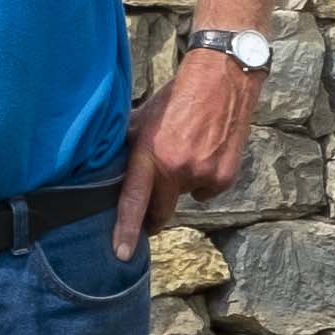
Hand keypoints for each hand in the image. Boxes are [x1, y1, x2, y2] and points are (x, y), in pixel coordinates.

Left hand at [114, 45, 255, 251]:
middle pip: (161, 211)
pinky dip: (204, 178)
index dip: (126, 230)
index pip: (133, 200)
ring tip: (187, 151)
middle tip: (150, 212)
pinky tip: (207, 152)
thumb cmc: (177, 97)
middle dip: (153, 216)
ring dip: (182, 183)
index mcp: (151, 154)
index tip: (122, 254)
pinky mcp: (224, 178)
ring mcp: (203, 175)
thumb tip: (111, 168)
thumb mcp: (144, 118)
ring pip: (185, 195)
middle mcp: (177, 169)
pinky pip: (207, 190)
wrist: (222, 80)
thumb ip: (130, 147)